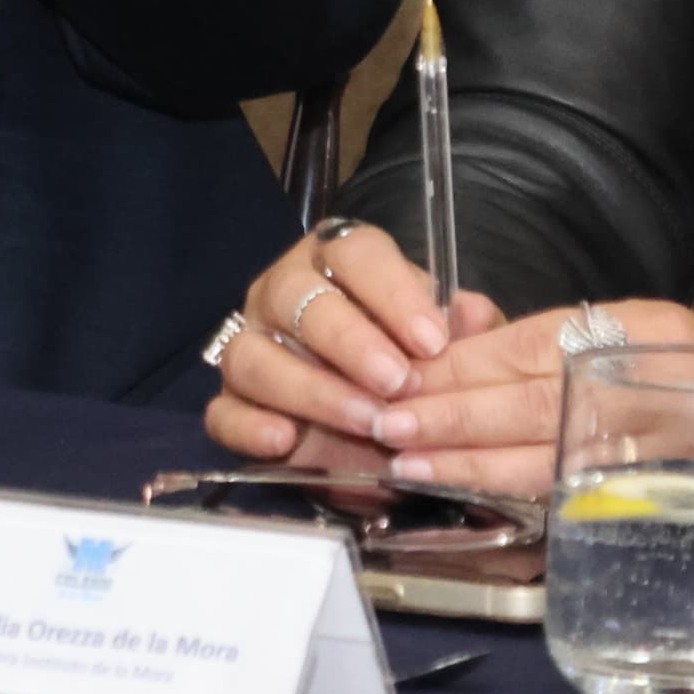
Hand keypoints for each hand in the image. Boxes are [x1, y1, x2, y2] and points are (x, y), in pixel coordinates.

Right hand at [206, 223, 503, 468]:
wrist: (388, 430)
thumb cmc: (416, 369)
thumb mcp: (454, 351)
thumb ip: (468, 334)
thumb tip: (472, 312)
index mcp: (338, 263)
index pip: (353, 252)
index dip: (392, 292)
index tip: (432, 340)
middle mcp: (284, 294)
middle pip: (296, 296)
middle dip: (349, 340)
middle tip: (396, 382)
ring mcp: (251, 347)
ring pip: (253, 354)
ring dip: (310, 388)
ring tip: (365, 422)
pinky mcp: (233, 404)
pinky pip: (222, 411)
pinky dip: (249, 426)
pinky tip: (285, 441)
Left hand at [379, 299, 693, 494]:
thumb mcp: (629, 326)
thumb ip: (545, 334)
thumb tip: (455, 329)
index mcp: (635, 331)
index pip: (528, 349)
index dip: (460, 369)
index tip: (401, 381)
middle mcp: (647, 388)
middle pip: (534, 404)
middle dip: (455, 419)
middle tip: (390, 427)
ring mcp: (659, 451)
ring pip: (552, 459)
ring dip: (475, 466)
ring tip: (413, 464)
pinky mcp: (662, 501)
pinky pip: (580, 500)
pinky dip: (523, 499)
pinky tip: (478, 496)